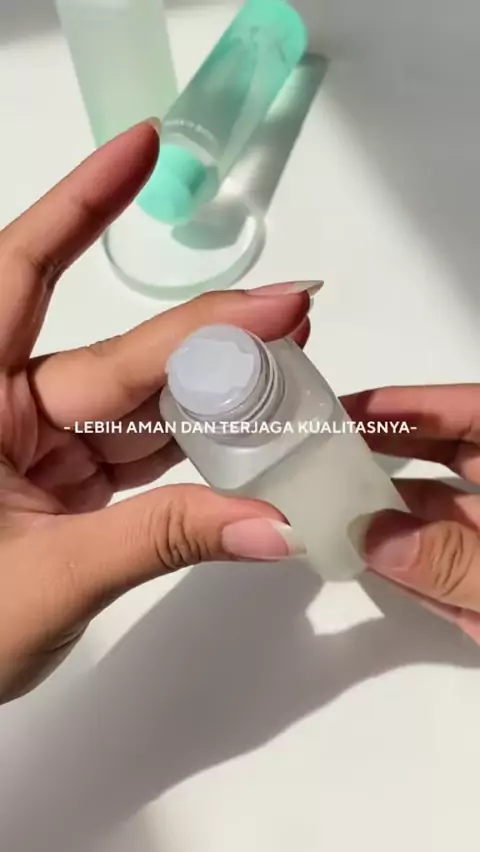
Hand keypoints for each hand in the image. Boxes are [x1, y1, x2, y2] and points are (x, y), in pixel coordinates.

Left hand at [0, 121, 312, 702]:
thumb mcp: (50, 579)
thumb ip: (161, 540)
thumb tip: (272, 524)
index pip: (21, 276)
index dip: (81, 208)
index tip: (142, 151)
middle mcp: (5, 411)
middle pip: (114, 360)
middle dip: (205, 337)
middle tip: (289, 312)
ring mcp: (39, 452)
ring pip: (137, 409)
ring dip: (211, 395)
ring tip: (289, 366)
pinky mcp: (67, 489)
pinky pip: (138, 455)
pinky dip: (193, 451)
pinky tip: (248, 432)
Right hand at [345, 386, 479, 642]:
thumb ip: (457, 559)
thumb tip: (372, 535)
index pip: (473, 413)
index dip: (414, 405)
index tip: (354, 409)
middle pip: (453, 459)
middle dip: (390, 452)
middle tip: (327, 449)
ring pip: (444, 519)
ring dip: (390, 515)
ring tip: (328, 505)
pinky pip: (448, 576)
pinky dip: (408, 569)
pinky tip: (361, 558)